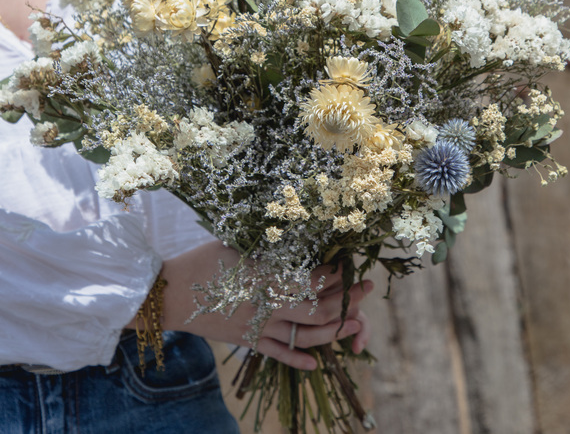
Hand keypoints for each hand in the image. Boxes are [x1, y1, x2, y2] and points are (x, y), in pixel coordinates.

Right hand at [159, 240, 372, 369]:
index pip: (315, 279)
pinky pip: (280, 354)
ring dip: (336, 330)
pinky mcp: (248, 341)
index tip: (350, 262)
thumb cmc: (203, 260)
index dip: (337, 273)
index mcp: (269, 276)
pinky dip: (300, 360)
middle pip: (321, 309)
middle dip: (349, 299)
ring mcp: (260, 327)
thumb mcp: (238, 245)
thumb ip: (270, 248)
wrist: (170, 293)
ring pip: (307, 336)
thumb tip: (299, 239)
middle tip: (367, 287)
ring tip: (356, 322)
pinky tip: (316, 363)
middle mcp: (270, 304)